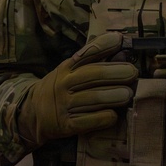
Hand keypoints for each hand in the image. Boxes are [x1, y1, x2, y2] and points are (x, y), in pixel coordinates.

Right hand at [17, 32, 138, 145]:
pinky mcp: (66, 125)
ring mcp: (65, 104)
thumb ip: (92, 62)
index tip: (119, 40)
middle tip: (133, 73)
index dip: (104, 45)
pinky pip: (90, 121)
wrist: (33, 114)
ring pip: (94, 98)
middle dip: (116, 72)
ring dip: (114, 95)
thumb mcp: (69, 71)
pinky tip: (114, 114)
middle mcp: (64, 84)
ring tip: (128, 94)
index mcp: (67, 67)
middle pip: (94, 75)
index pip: (86, 53)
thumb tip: (121, 51)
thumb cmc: (61, 88)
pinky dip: (104, 117)